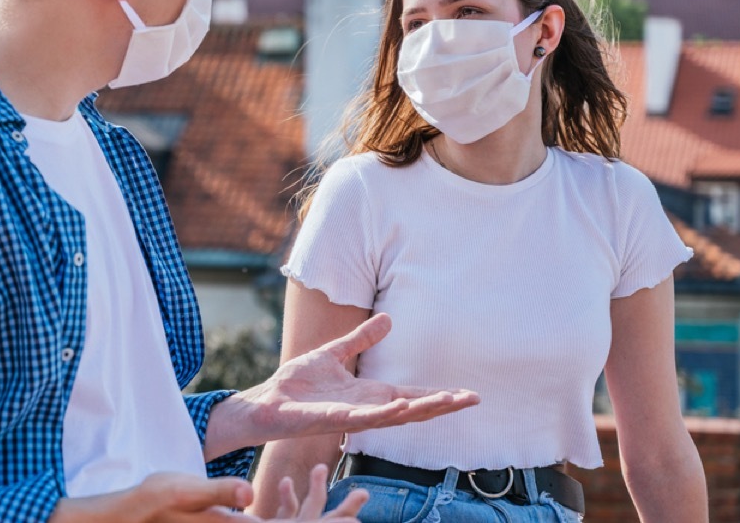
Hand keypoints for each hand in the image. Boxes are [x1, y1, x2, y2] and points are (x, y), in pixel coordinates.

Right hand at [49, 469, 363, 522]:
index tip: (356, 515)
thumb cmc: (156, 503)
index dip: (326, 522)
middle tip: (363, 498)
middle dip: (330, 515)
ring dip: (312, 508)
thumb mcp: (186, 492)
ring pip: (286, 522)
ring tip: (332, 486)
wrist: (133, 516)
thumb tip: (250, 494)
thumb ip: (218, 492)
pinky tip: (280, 489)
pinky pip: (267, 520)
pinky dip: (284, 506)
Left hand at [206, 313, 478, 457]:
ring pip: (396, 416)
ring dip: (423, 409)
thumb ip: (360, 339)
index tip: (468, 394)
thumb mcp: (333, 354)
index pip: (412, 394)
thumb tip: (388, 319)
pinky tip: (402, 406)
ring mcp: (352, 417)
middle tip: (472, 399)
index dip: (438, 394)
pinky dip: (384, 413)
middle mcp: (366, 409)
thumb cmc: (296, 385)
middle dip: (443, 404)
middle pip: (413, 407)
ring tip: (450, 401)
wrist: (267, 402)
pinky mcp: (333, 420)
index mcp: (369, 394)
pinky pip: (364, 419)